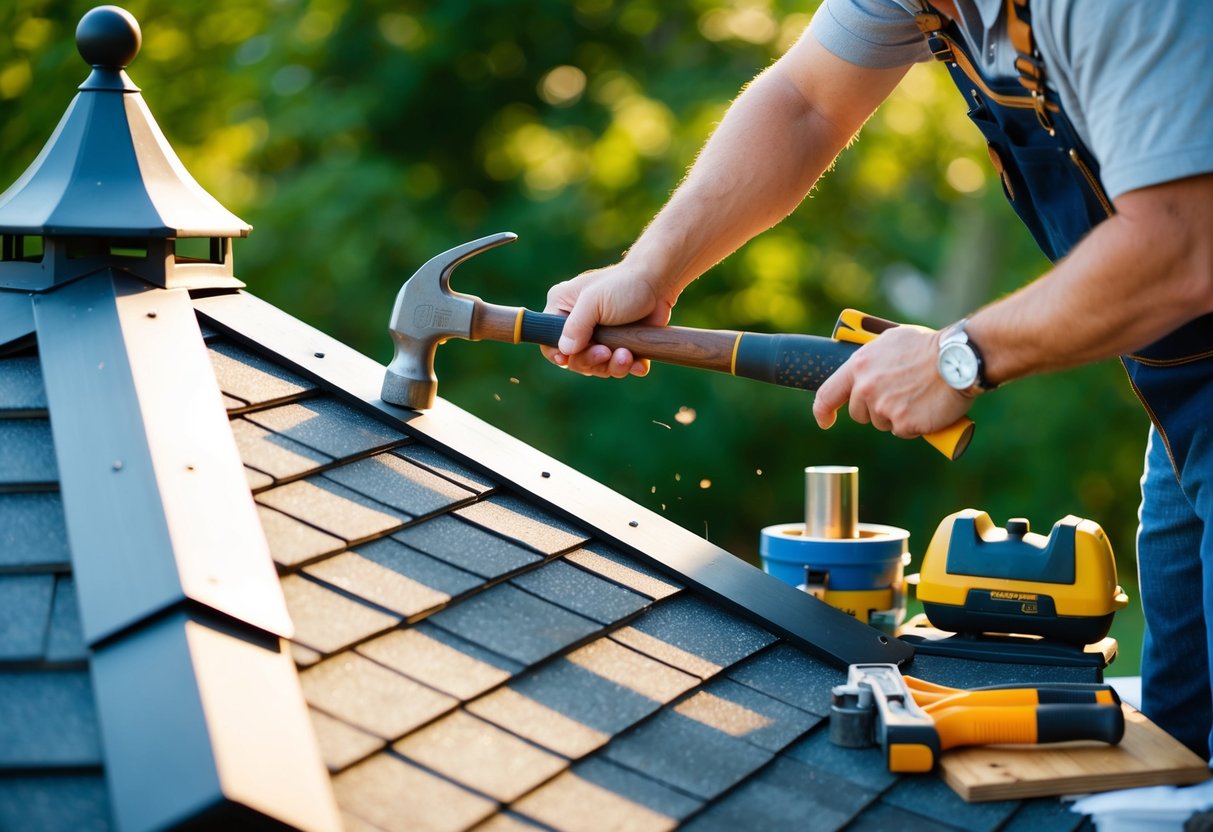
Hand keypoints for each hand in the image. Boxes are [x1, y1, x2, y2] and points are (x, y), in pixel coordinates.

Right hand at [541, 262, 675, 377]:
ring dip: (613, 366)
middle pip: (574, 359)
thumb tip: (565, 352)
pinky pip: (621, 366)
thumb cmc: (624, 284)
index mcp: (563, 309)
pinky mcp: (622, 345)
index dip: (557, 354)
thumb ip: (576, 327)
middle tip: (607, 353)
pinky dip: (631, 367)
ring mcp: (601, 337)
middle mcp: (579, 325)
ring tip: (627, 355)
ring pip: (599, 366)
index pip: (548, 340)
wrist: (659, 282)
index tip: (568, 360)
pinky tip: (639, 362)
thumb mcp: (594, 301)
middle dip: (592, 360)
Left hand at [812, 326, 973, 436]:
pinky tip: (926, 407)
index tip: (825, 420)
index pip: (827, 394)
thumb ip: (871, 359)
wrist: (958, 358)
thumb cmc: (928, 346)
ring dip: (896, 416)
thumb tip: (862, 370)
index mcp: (859, 366)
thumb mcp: (891, 341)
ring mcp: (884, 407)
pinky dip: (914, 425)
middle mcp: (866, 388)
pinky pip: (902, 432)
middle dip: (874, 410)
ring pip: (882, 423)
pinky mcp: (903, 423)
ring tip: (917, 396)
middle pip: (859, 413)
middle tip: (897, 396)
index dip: (822, 411)